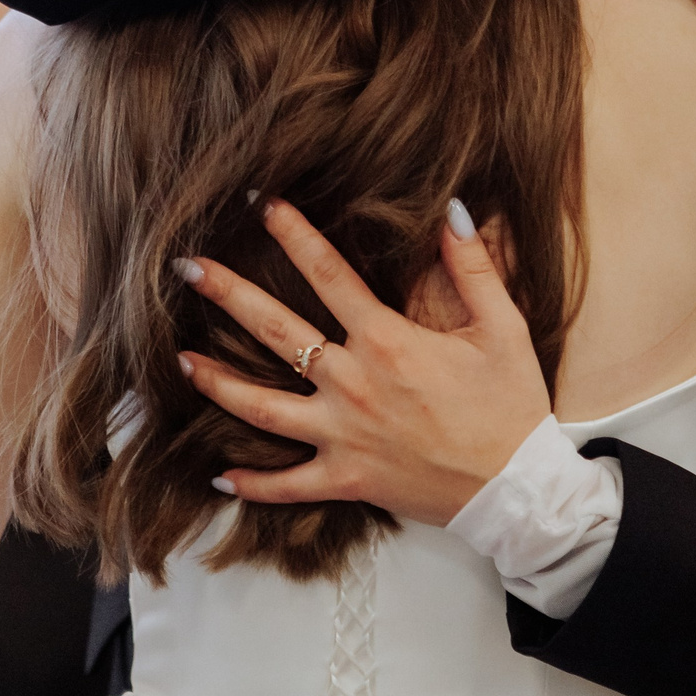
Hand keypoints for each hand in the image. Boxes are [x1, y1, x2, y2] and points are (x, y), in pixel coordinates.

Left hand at [175, 198, 549, 527]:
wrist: (517, 491)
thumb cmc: (511, 407)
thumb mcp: (503, 328)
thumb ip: (473, 267)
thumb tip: (452, 210)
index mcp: (387, 341)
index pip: (329, 274)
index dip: (293, 234)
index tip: (261, 204)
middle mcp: (353, 384)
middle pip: (275, 331)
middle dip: (227, 294)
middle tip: (186, 268)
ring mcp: (342, 434)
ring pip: (262, 407)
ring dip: (217, 382)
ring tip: (179, 361)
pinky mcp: (346, 479)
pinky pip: (288, 485)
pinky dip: (252, 483)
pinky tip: (219, 475)